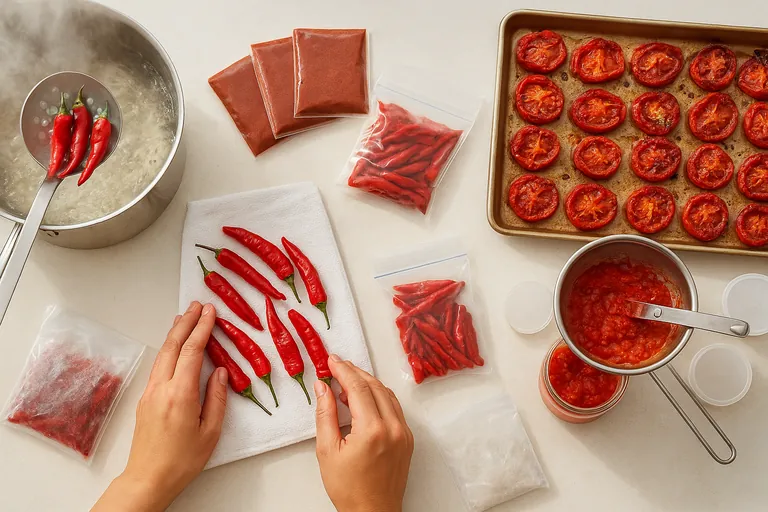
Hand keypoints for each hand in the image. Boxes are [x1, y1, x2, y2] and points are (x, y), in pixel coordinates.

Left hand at [92, 302, 226, 511]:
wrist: (148, 478)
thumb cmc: (182, 461)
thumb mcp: (210, 432)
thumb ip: (217, 398)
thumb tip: (221, 373)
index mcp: (181, 394)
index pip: (193, 352)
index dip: (202, 329)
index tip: (210, 312)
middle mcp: (161, 388)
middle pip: (173, 346)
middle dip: (186, 322)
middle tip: (197, 305)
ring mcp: (150, 392)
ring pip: (163, 354)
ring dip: (174, 333)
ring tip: (183, 317)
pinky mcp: (145, 399)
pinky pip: (158, 365)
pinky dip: (168, 349)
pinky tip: (174, 345)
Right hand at [315, 355, 413, 511]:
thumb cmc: (349, 489)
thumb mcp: (328, 451)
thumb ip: (325, 414)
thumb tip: (323, 387)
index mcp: (373, 430)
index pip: (357, 387)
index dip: (343, 370)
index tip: (331, 360)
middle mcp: (394, 427)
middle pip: (374, 386)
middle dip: (355, 372)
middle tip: (337, 365)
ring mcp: (404, 433)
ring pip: (387, 394)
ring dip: (368, 383)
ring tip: (346, 381)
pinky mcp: (407, 438)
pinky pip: (394, 408)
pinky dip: (378, 397)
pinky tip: (363, 399)